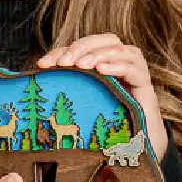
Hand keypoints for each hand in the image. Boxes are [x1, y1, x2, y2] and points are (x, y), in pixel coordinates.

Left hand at [38, 35, 166, 159]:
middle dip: (81, 47)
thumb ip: (67, 86)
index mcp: (106, 62)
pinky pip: (135, 69)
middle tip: (63, 62)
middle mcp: (122, 62)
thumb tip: (35, 77)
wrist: (137, 142)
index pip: (84, 46)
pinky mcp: (146, 86)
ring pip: (121, 50)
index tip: (42, 64)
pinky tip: (101, 71)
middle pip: (106, 40)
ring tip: (81, 65)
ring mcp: (136, 72)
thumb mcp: (82, 101)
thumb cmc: (105, 120)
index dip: (62, 50)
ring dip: (98, 54)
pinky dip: (118, 66)